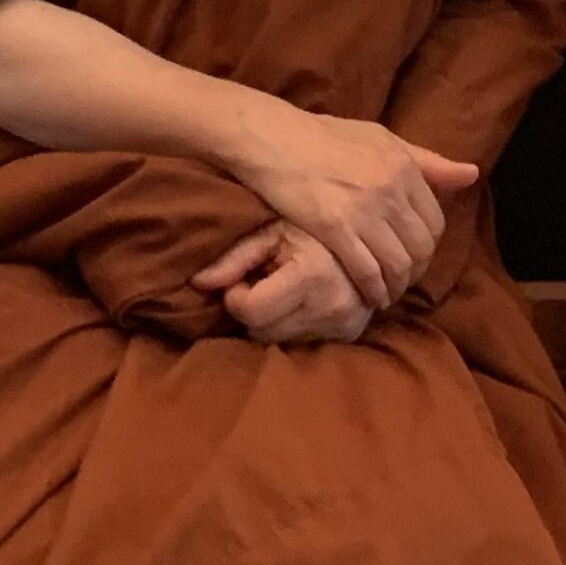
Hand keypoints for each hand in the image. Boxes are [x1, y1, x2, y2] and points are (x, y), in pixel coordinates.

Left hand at [193, 222, 371, 346]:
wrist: (369, 229)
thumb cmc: (311, 223)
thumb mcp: (272, 231)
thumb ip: (234, 258)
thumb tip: (196, 283)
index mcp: (312, 276)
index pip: (252, 313)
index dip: (238, 297)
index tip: (245, 278)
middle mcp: (333, 305)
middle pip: (263, 333)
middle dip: (254, 311)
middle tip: (263, 282)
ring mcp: (346, 322)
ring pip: (281, 341)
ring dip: (275, 320)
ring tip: (284, 288)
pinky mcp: (352, 332)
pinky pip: (304, 342)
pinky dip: (296, 324)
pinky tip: (304, 300)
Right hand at [240, 107, 478, 310]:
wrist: (275, 138)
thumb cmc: (326, 137)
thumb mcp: (382, 139)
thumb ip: (427, 161)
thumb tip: (472, 174)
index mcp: (405, 166)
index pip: (435, 222)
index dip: (428, 247)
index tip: (415, 257)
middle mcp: (391, 189)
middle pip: (420, 248)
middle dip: (414, 272)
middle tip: (401, 281)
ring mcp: (364, 210)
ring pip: (397, 265)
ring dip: (395, 287)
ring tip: (386, 292)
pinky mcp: (335, 229)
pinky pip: (367, 271)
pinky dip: (372, 290)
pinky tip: (368, 295)